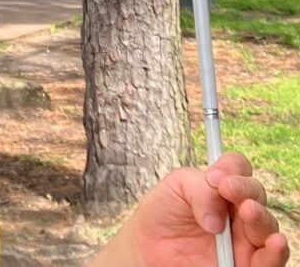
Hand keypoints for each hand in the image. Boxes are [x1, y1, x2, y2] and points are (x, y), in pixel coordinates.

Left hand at [96, 152, 288, 266]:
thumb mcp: (175, 189)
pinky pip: (269, 262)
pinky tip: (275, 243)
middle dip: (246, 189)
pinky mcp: (246, 265)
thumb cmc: (163, 215)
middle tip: (227, 189)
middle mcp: (239, 212)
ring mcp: (245, 240)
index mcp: (222, 188)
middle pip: (256, 196)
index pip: (239, 169)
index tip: (215, 176)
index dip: (232, 167)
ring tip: (248, 211)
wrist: (150, 250)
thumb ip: (199, 190)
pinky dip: (275, 253)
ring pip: (267, 227)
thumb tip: (219, 220)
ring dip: (261, 218)